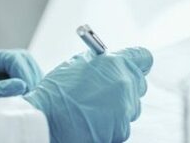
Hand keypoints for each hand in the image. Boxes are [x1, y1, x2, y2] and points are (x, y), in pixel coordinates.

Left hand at [0, 49, 43, 97]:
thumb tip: (20, 85)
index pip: (9, 57)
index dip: (22, 72)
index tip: (26, 91)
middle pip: (21, 59)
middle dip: (30, 77)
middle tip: (32, 98)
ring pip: (27, 68)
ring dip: (32, 83)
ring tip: (31, 101)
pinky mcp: (5, 81)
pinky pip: (25, 79)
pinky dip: (30, 89)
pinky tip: (29, 101)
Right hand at [23, 47, 153, 142]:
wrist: (46, 119)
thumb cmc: (56, 91)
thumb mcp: (78, 64)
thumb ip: (101, 62)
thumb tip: (111, 64)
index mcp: (116, 63)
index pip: (143, 58)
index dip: (138, 63)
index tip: (134, 67)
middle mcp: (125, 85)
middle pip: (139, 85)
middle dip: (126, 88)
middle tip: (105, 93)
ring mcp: (124, 109)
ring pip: (130, 108)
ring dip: (117, 109)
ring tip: (92, 110)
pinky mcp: (121, 131)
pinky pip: (121, 126)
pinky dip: (110, 127)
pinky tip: (92, 123)